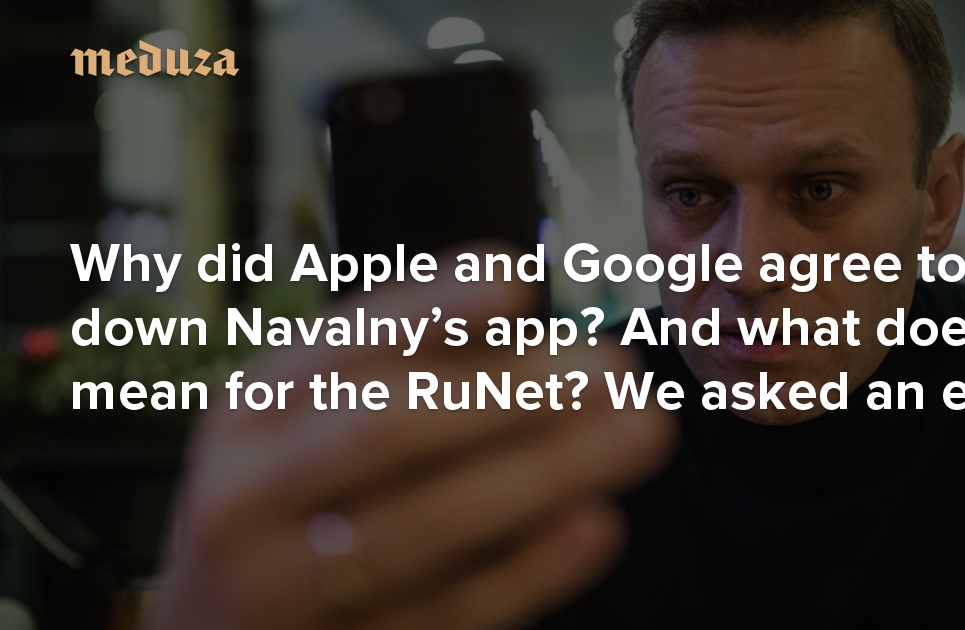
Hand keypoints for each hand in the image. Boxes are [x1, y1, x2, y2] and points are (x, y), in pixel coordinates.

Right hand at [143, 244, 676, 629]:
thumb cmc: (281, 512)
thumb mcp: (303, 425)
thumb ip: (396, 374)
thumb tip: (520, 326)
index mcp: (251, 414)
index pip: (343, 343)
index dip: (434, 305)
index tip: (519, 282)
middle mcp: (250, 496)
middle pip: (388, 431)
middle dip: (511, 393)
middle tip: (611, 368)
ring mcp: (287, 587)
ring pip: (425, 525)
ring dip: (543, 473)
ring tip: (632, 433)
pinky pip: (448, 609)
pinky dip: (530, 568)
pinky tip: (594, 523)